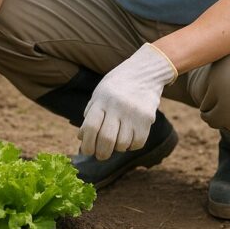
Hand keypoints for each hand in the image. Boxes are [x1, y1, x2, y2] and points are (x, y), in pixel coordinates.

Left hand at [78, 43, 176, 160]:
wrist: (145, 73)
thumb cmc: (117, 85)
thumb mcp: (100, 93)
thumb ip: (91, 114)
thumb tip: (82, 139)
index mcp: (102, 99)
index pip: (91, 127)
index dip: (87, 144)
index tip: (87, 152)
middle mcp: (117, 106)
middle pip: (106, 139)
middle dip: (101, 153)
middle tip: (101, 156)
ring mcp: (133, 112)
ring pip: (122, 144)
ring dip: (117, 148)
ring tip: (117, 141)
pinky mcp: (147, 118)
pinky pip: (137, 143)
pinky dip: (131, 146)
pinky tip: (129, 138)